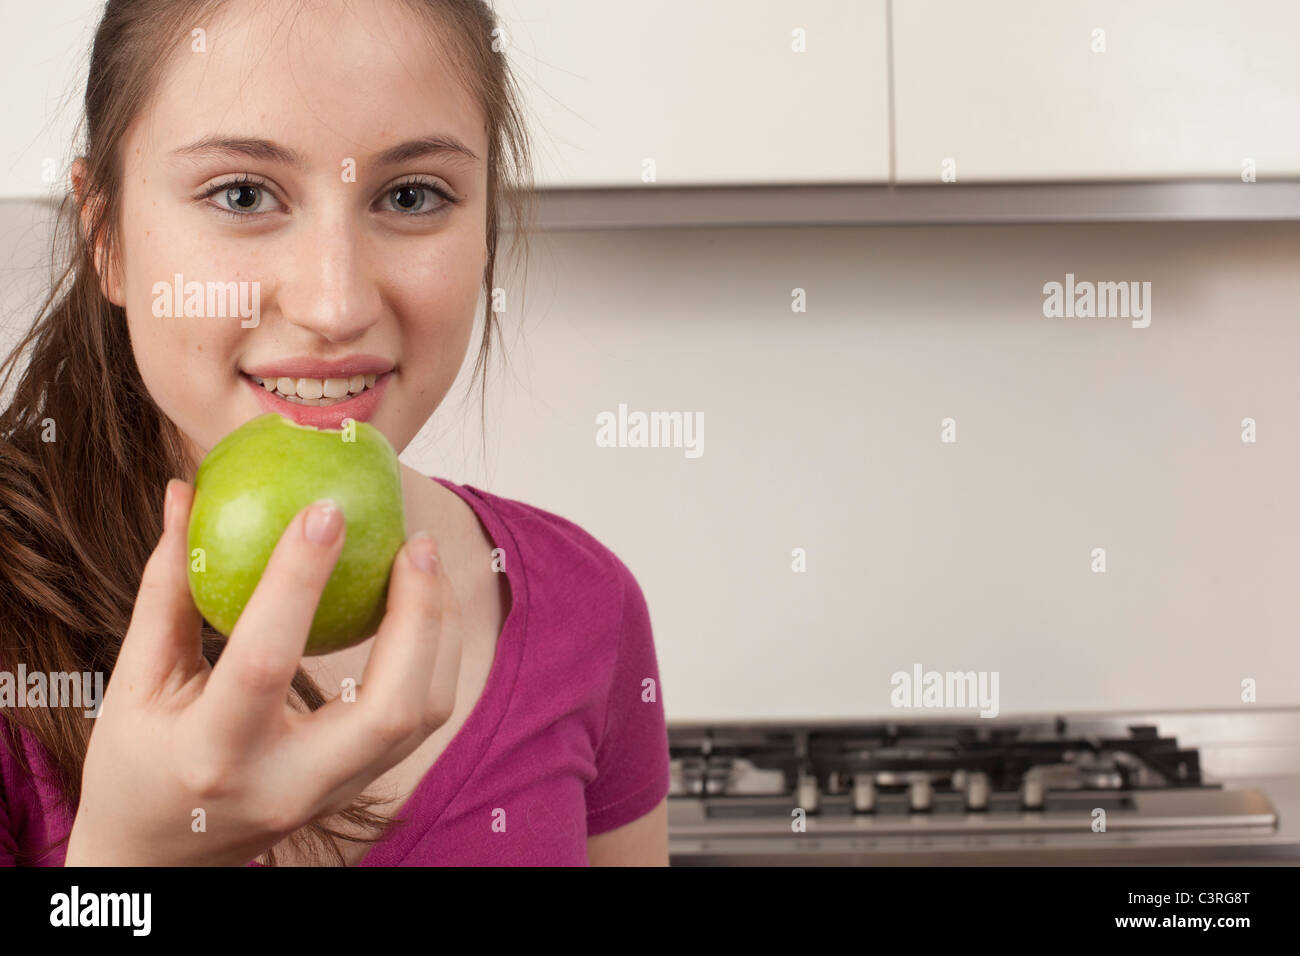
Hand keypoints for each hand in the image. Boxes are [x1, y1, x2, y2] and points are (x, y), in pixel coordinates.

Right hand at [65, 479, 460, 865]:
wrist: (160, 856)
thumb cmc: (138, 758)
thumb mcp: (137, 678)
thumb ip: (168, 586)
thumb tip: (185, 491)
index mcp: (214, 754)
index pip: (265, 661)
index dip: (298, 580)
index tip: (326, 508)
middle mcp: (287, 785)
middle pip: (390, 709)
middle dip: (418, 617)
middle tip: (415, 541)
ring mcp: (333, 794)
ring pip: (421, 717)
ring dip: (439, 632)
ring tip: (422, 561)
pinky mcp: (360, 788)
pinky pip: (420, 721)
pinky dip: (434, 656)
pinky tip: (421, 603)